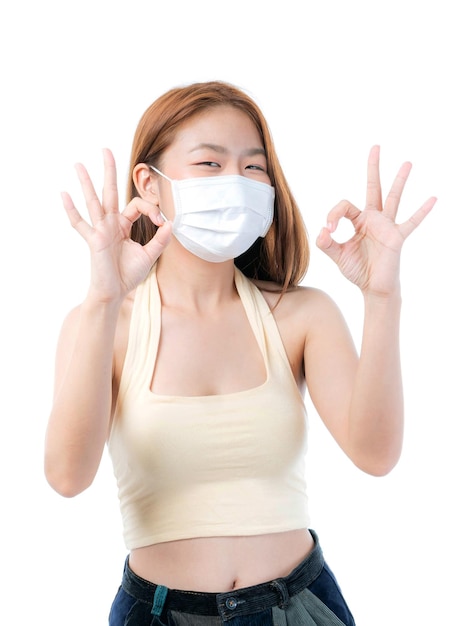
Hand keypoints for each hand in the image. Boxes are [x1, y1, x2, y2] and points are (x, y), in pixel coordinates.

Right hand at [62, 148, 171, 301]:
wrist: (114, 292)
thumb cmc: (128, 275)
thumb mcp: (149, 255)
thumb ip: (160, 240)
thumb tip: (170, 224)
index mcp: (123, 225)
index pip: (136, 205)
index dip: (151, 209)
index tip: (161, 221)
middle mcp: (110, 224)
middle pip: (109, 192)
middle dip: (109, 171)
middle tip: (106, 149)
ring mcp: (100, 230)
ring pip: (93, 201)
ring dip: (86, 182)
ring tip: (79, 164)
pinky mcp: (93, 240)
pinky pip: (79, 224)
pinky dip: (71, 210)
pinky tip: (63, 194)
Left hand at [316, 145, 436, 295]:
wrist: (373, 288)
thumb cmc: (358, 270)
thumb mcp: (337, 256)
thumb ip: (326, 244)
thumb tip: (322, 230)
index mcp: (358, 221)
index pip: (345, 206)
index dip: (333, 215)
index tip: (329, 230)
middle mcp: (374, 219)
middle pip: (374, 188)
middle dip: (373, 168)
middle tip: (375, 147)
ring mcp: (387, 226)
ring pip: (393, 198)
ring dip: (399, 181)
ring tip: (407, 163)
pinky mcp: (397, 237)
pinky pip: (411, 222)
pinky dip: (421, 211)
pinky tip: (433, 198)